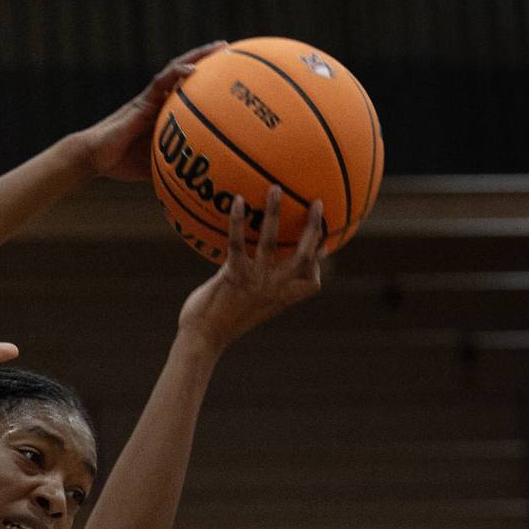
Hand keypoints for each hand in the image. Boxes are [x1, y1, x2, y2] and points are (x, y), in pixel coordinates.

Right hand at [78, 42, 227, 180]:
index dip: (207, 80)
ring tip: (221, 47)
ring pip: (177, 68)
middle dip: (209, 58)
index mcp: (161, 112)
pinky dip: (178, 73)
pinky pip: (161, 81)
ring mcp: (150, 97)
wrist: (93, 156)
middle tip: (230, 48)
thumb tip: (190, 185)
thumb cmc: (118, 163)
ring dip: (199, 56)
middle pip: (186, 72)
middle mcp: (157, 99)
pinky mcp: (141, 100)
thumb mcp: (152, 166)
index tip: (227, 73)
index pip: (186, 90)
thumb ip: (170, 167)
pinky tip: (194, 70)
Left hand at [177, 187, 323, 353]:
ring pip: (272, 242)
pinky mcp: (233, 275)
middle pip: (303, 255)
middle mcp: (273, 288)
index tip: (325, 247)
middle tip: (318, 203)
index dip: (319, 263)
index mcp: (281, 297)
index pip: (312, 281)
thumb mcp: (251, 308)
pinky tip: (238, 200)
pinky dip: (237, 221)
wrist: (203, 340)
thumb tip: (264, 269)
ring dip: (275, 213)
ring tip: (276, 189)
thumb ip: (263, 290)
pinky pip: (237, 243)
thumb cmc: (224, 322)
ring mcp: (254, 280)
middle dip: (313, 229)